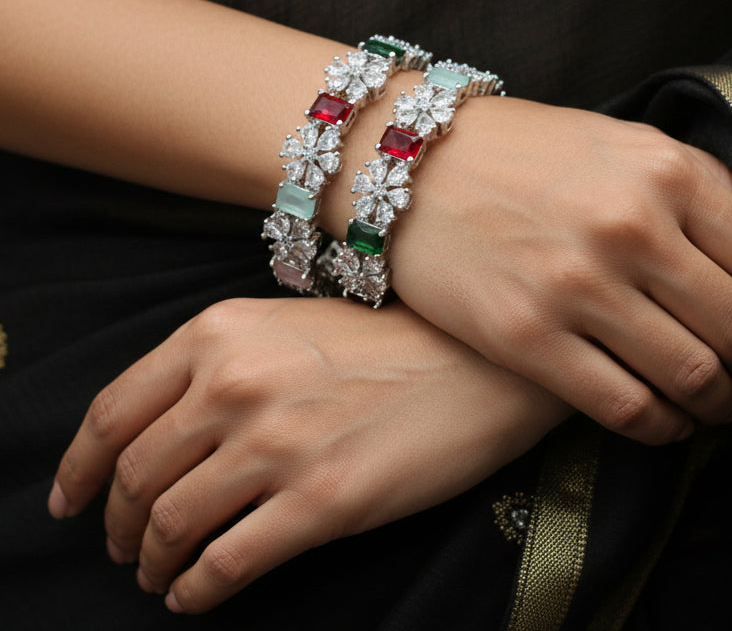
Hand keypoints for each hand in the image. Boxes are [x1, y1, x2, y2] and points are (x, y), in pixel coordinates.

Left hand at [48, 297, 563, 613]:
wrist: (474, 362)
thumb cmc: (386, 340)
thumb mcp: (287, 324)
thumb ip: (217, 363)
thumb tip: (161, 430)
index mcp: (219, 332)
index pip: (113, 413)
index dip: (78, 468)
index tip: (69, 501)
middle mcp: (236, 384)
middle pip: (137, 477)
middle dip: (117, 525)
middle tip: (121, 547)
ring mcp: (277, 444)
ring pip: (172, 526)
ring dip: (152, 563)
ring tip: (157, 575)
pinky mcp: (321, 502)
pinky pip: (226, 564)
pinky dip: (196, 590)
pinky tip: (195, 595)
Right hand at [391, 99, 731, 443]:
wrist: (411, 162)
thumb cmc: (517, 152)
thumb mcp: (617, 143)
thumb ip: (694, 192)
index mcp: (664, 171)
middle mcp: (629, 228)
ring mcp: (575, 286)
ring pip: (692, 377)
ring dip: (721, 405)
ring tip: (718, 406)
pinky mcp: (525, 336)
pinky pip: (625, 407)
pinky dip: (662, 427)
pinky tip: (664, 421)